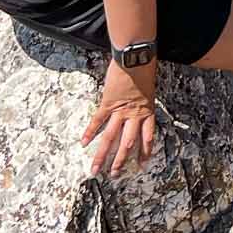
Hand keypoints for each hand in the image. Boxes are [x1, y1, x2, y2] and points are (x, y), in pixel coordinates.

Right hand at [82, 59, 157, 176]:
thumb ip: (143, 101)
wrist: (136, 57)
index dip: (145, 152)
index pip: (147, 137)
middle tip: (115, 175)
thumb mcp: (149, 88)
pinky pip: (98, 120)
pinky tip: (83, 143)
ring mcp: (119, 111)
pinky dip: (90, 131)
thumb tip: (139, 104)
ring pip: (110, 137)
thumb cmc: (145, 68)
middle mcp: (134, 115)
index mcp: (147, 112)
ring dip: (102, 155)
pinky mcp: (107, 103)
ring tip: (96, 169)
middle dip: (120, 160)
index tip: (142, 165)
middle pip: (127, 143)